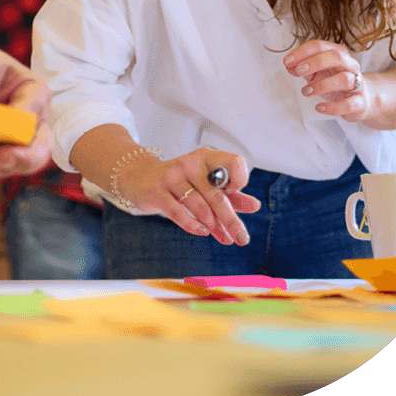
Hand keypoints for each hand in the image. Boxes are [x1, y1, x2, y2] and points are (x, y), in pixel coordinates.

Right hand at [117, 148, 259, 245]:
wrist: (140, 177)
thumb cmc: (180, 182)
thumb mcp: (206, 184)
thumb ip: (231, 194)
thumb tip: (255, 205)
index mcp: (206, 158)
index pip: (232, 162)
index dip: (239, 178)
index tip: (237, 192)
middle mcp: (190, 163)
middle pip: (217, 194)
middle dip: (231, 219)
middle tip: (243, 238)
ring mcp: (172, 176)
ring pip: (199, 205)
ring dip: (214, 225)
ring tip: (223, 237)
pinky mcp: (157, 191)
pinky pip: (178, 212)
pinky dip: (192, 225)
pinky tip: (202, 231)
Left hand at [285, 40, 370, 121]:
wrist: (364, 100)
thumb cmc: (335, 82)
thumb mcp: (317, 72)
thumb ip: (303, 68)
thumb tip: (289, 66)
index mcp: (338, 54)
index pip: (319, 46)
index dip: (301, 52)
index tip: (287, 61)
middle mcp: (350, 66)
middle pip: (336, 56)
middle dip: (315, 62)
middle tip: (299, 71)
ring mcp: (358, 84)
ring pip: (344, 79)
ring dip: (321, 85)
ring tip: (305, 91)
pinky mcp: (361, 103)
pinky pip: (350, 104)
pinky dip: (333, 107)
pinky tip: (319, 108)